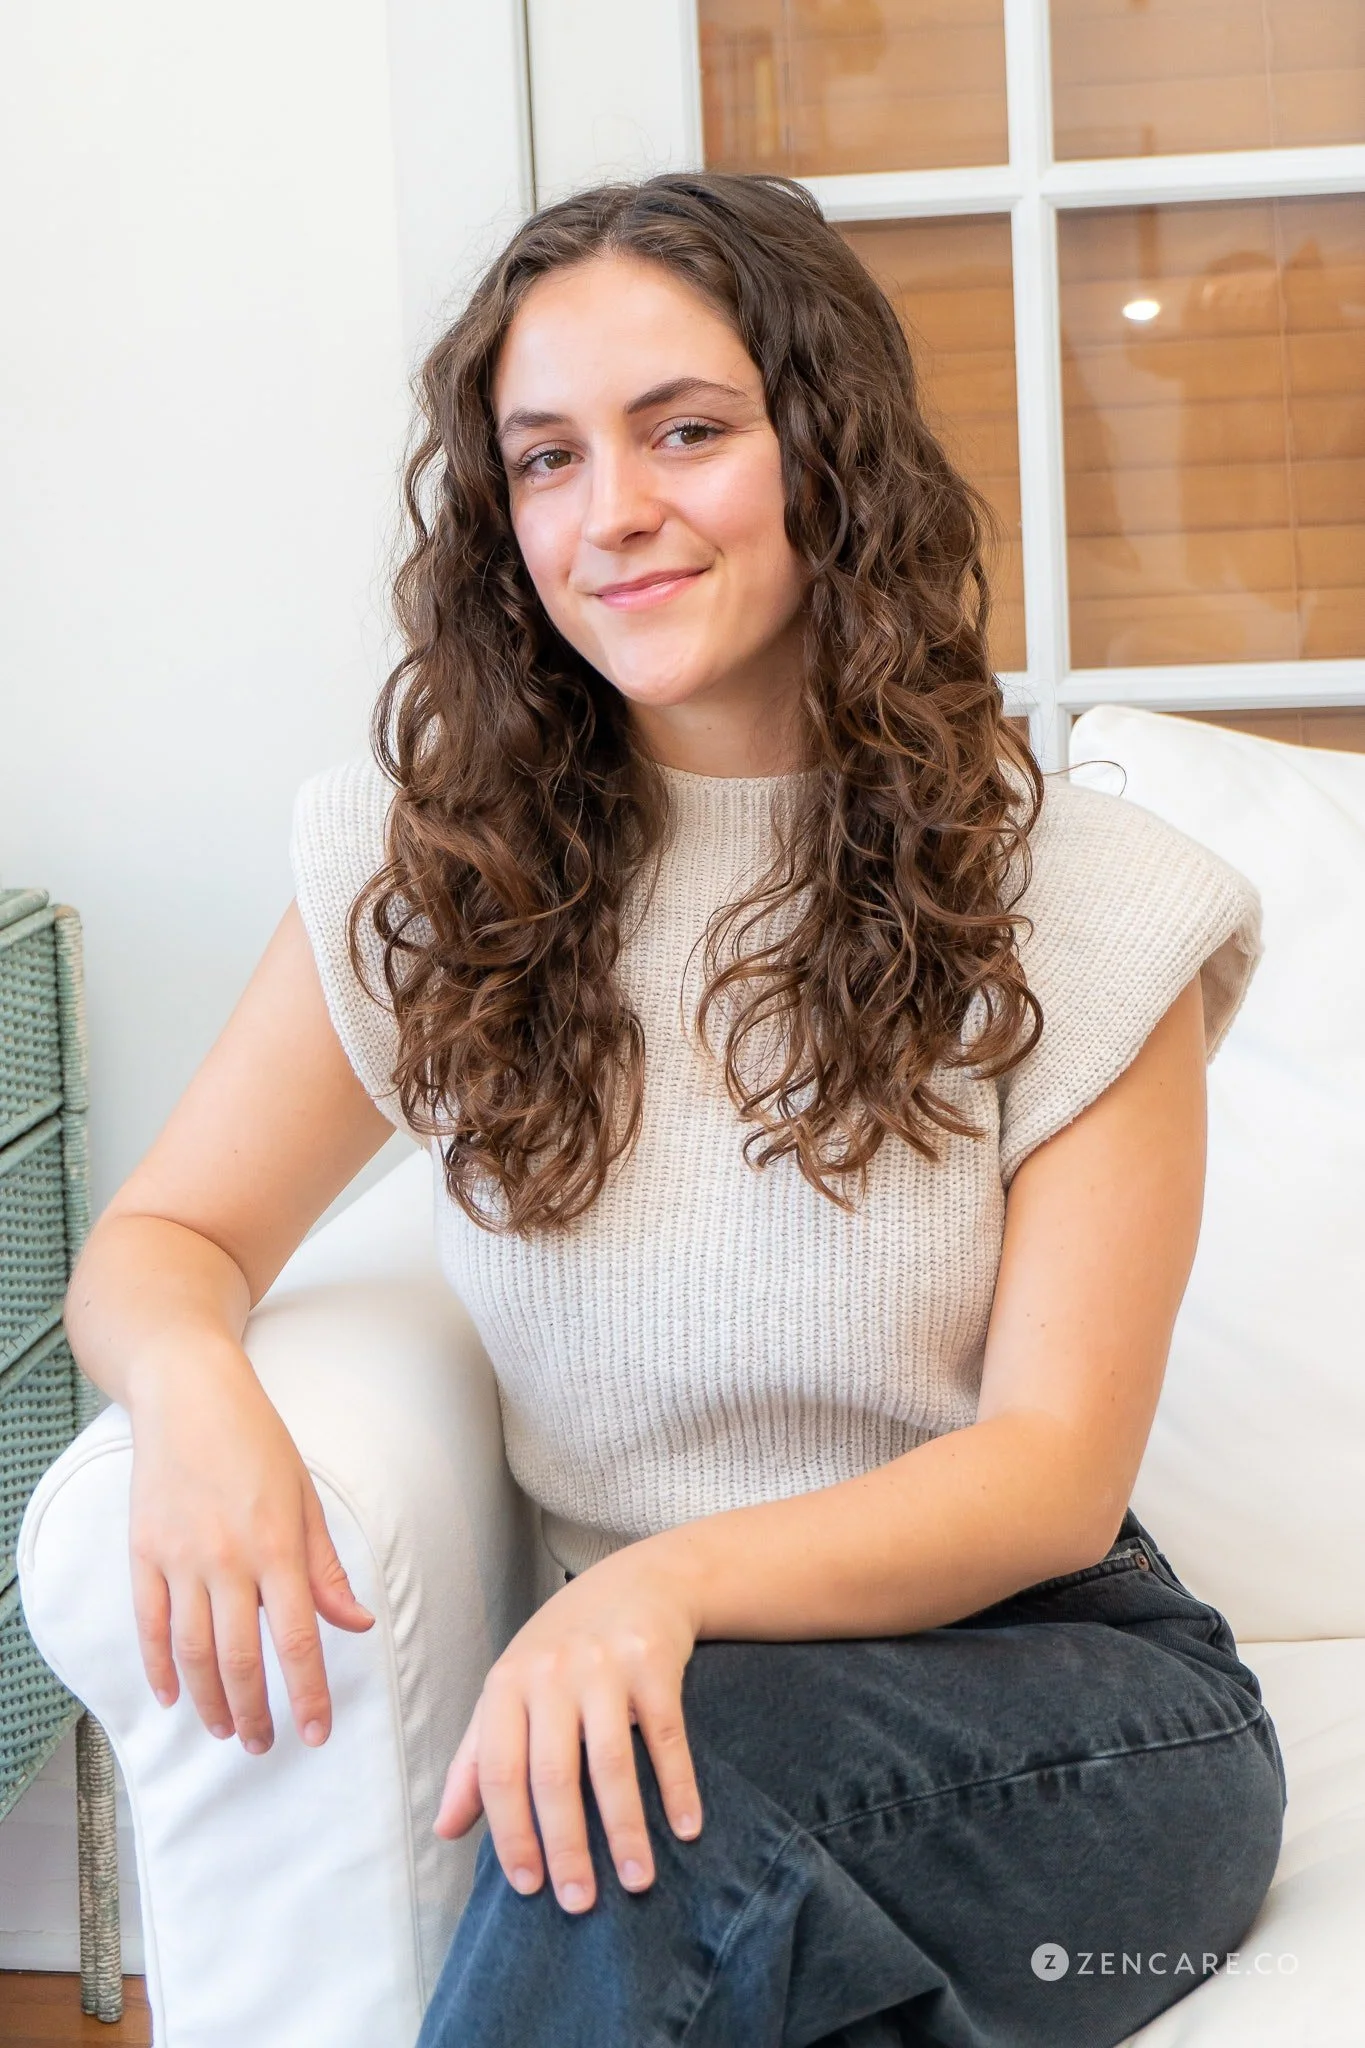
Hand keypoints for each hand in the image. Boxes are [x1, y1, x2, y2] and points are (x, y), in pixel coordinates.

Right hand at [128, 1341, 374, 1753]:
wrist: (189, 1396)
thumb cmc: (257, 1441)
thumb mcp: (305, 1498)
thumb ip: (326, 1569)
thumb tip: (357, 1624)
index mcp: (278, 1547)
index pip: (298, 1640)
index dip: (308, 1694)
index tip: (316, 1733)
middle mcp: (228, 1560)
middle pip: (240, 1658)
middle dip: (256, 1712)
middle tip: (266, 1745)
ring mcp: (180, 1559)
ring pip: (193, 1652)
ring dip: (210, 1701)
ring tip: (226, 1730)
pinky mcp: (144, 1553)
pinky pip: (150, 1625)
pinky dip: (159, 1667)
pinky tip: (171, 1696)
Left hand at [434, 1541, 703, 1912]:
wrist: (638, 1581)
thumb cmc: (563, 1648)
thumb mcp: (510, 1689)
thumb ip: (476, 1758)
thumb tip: (445, 1829)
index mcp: (507, 1684)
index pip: (499, 1771)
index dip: (511, 1833)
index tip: (528, 1887)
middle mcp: (551, 1673)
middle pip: (554, 1775)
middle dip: (567, 1847)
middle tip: (579, 1904)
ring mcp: (603, 1665)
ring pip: (611, 1762)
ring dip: (625, 1831)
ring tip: (638, 1882)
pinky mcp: (653, 1662)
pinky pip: (666, 1736)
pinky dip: (678, 1786)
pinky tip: (687, 1830)